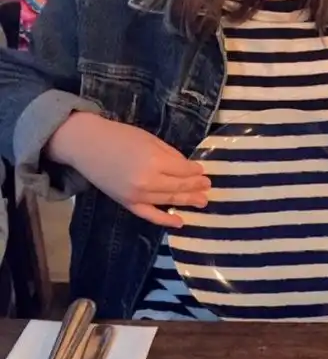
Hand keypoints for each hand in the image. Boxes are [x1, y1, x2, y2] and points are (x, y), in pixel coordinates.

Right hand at [47, 113, 209, 226]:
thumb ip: (169, 154)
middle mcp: (148, 181)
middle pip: (179, 187)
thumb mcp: (149, 139)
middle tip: (208, 187)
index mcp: (155, 161)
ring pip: (169, 201)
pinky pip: (150, 215)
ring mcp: (137, 195)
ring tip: (203, 201)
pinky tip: (180, 221)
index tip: (203, 171)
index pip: (183, 170)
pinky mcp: (127, 204)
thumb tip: (186, 166)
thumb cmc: (120, 137)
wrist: (88, 146)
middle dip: (196, 187)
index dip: (195, 171)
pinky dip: (165, 220)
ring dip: (187, 201)